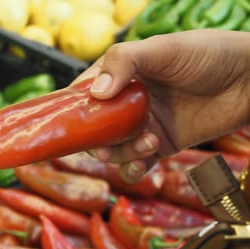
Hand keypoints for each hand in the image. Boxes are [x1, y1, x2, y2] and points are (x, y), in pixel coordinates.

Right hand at [74, 29, 249, 182]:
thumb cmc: (210, 54)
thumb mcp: (163, 49)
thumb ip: (124, 63)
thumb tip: (97, 94)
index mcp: (121, 74)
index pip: (84, 93)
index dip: (73, 109)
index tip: (68, 123)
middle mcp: (126, 101)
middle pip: (93, 129)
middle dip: (96, 140)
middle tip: (107, 145)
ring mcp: (142, 124)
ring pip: (113, 149)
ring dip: (122, 153)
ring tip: (147, 143)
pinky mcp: (159, 144)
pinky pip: (136, 164)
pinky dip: (134, 168)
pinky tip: (148, 156)